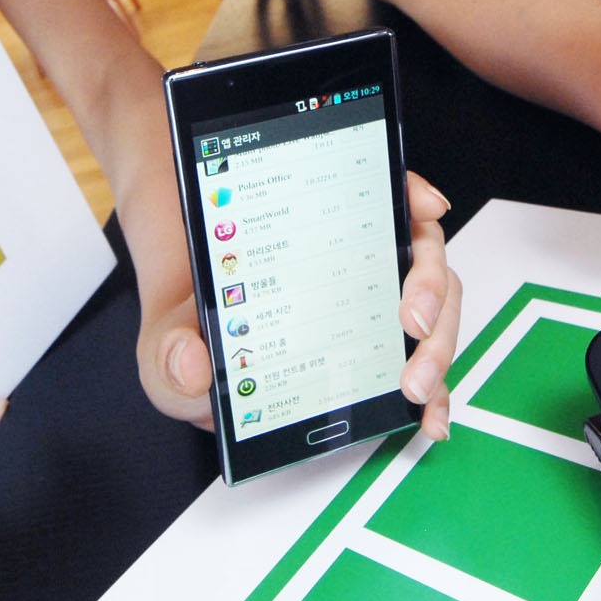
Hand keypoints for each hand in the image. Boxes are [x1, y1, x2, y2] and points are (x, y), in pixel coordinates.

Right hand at [138, 173, 463, 440]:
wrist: (176, 243)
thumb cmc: (187, 319)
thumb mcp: (166, 360)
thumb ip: (174, 376)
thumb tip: (191, 368)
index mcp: (331, 358)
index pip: (398, 372)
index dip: (426, 389)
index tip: (423, 401)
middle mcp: (357, 311)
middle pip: (426, 324)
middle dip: (434, 348)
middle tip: (413, 373)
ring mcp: (360, 261)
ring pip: (424, 269)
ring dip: (431, 284)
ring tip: (410, 306)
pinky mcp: (352, 209)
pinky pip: (396, 202)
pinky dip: (413, 199)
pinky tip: (419, 202)